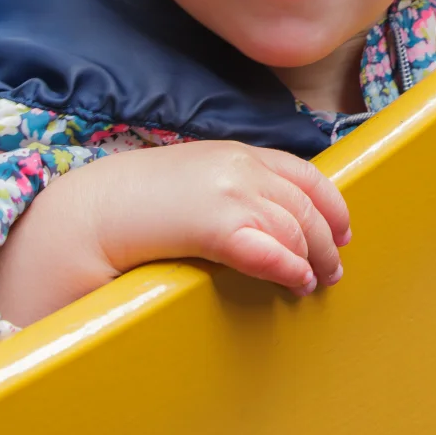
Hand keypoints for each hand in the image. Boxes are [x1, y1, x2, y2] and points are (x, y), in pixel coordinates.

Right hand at [0, 141, 351, 326]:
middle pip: (305, 206)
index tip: (342, 230)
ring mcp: (230, 194)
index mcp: (237, 152)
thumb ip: (232, 184)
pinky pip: (270, 251)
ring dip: (312, 260)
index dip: (331, 205)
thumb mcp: (194, 178)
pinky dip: (291, 268)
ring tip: (314, 283)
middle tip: (333, 269)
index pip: (305, 174)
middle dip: (326, 240)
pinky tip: (296, 282)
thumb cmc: (137, 201)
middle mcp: (240, 167)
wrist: (93, 210)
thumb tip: (266, 213)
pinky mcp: (216, 225)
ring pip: (294, 230)